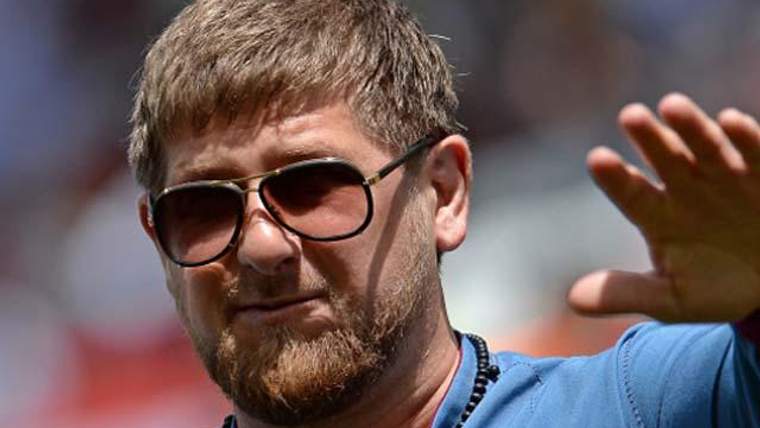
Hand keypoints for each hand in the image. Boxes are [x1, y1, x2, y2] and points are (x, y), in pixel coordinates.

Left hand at [567, 93, 759, 322]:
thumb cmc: (714, 288)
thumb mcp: (670, 298)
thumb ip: (625, 293)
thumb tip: (572, 300)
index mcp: (657, 214)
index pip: (630, 192)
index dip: (615, 177)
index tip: (597, 159)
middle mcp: (686, 188)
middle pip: (664, 159)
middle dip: (649, 138)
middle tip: (630, 116)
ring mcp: (725, 178)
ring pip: (705, 147)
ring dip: (691, 127)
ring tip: (671, 106)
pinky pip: (754, 154)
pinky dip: (745, 138)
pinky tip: (731, 120)